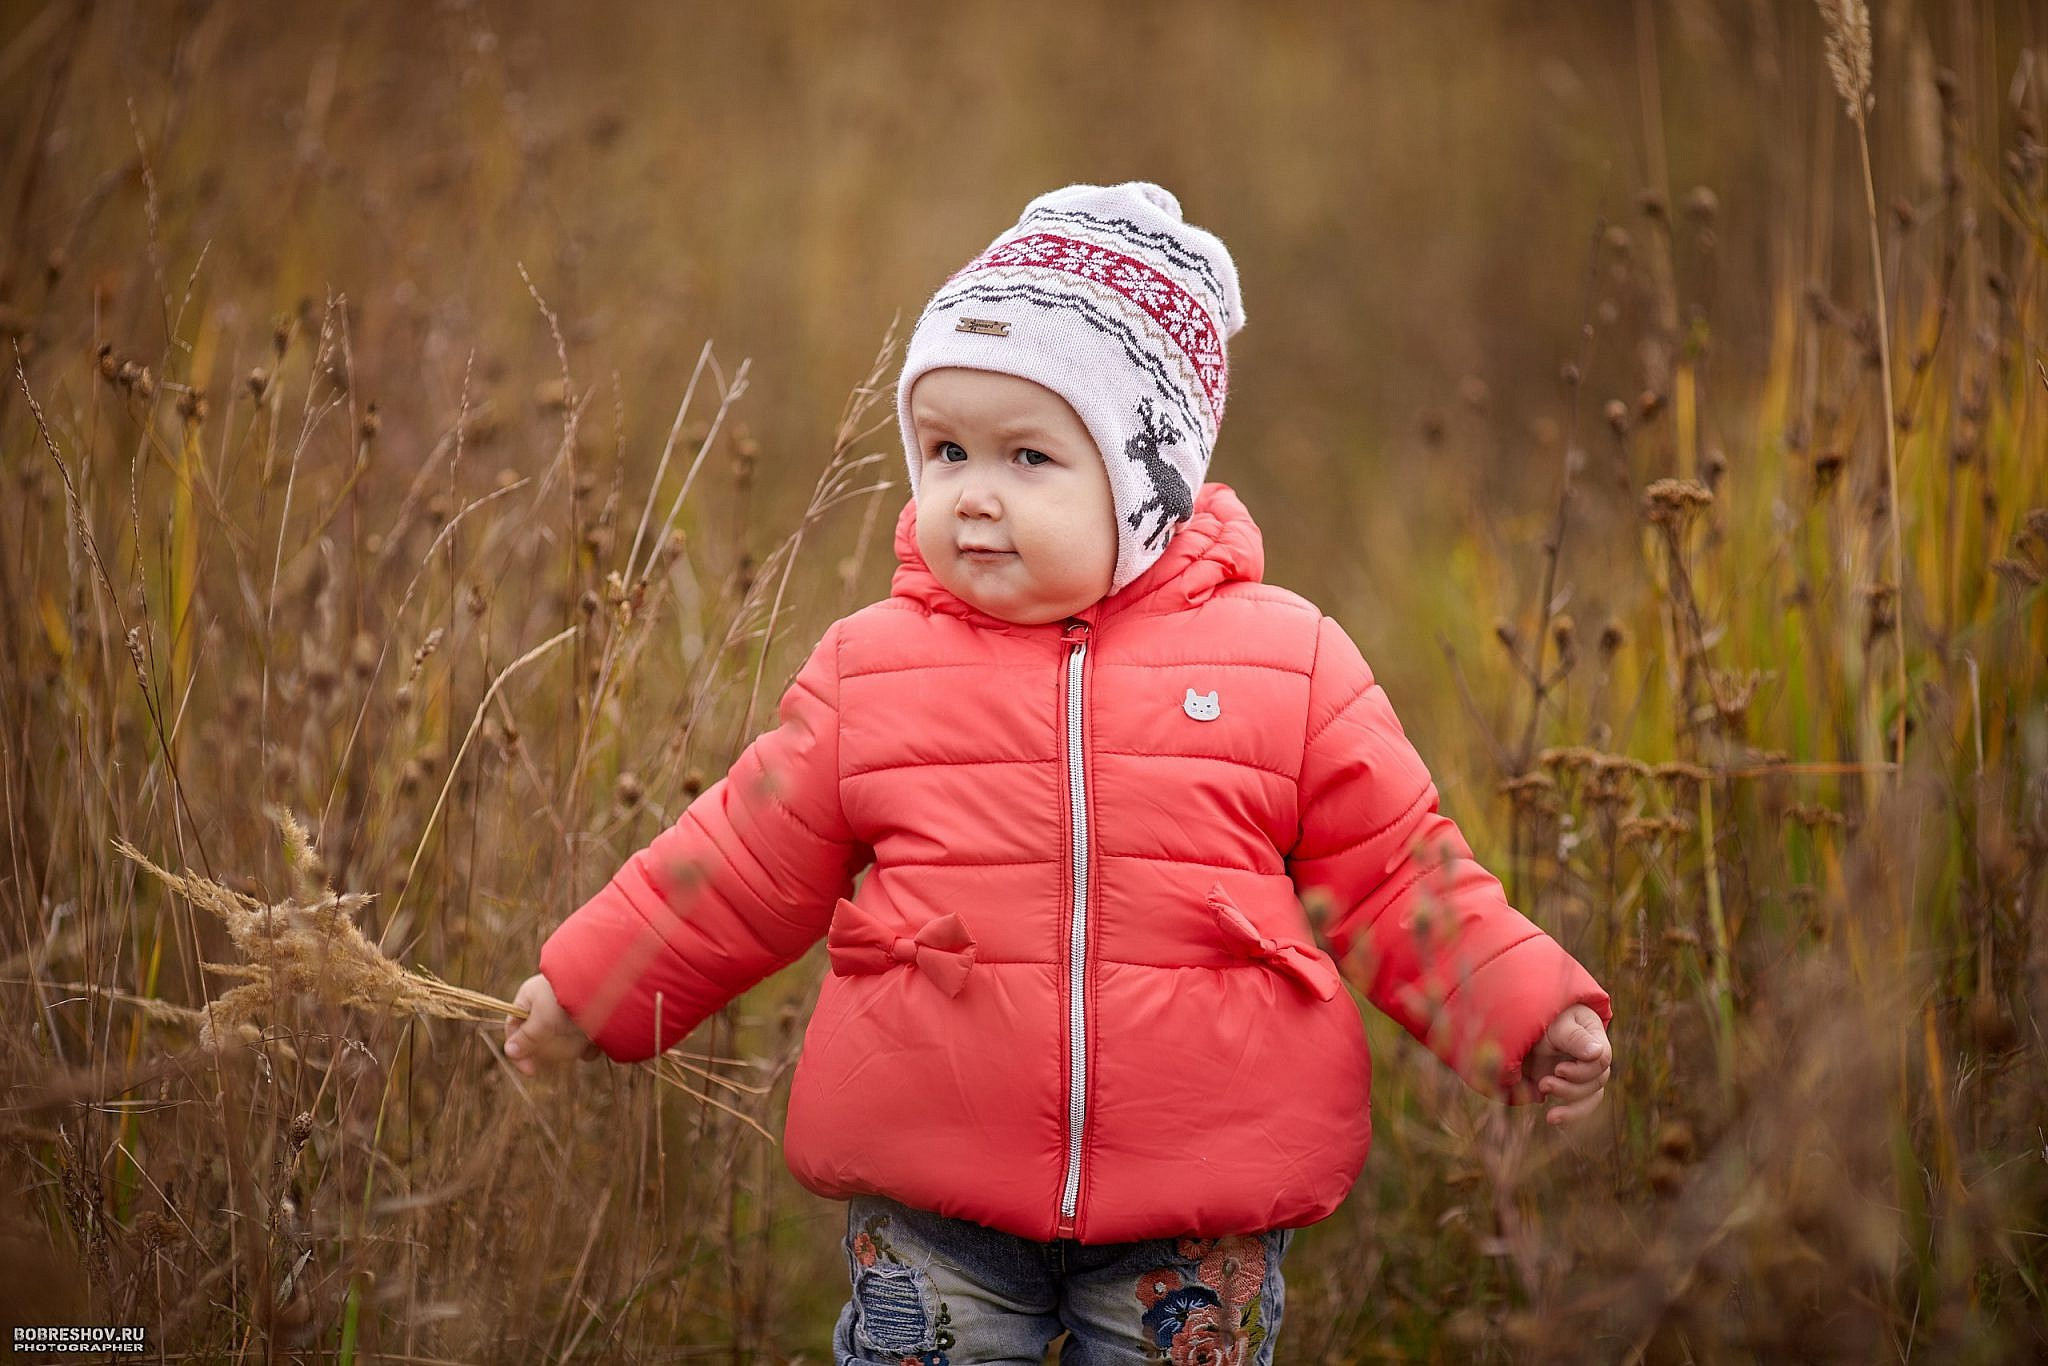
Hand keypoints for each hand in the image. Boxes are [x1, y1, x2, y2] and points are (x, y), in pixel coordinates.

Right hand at [503, 973, 601, 1076]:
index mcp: (530, 997)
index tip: (531, 1071)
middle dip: (554, 1047)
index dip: (519, 1050)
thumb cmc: (565, 999)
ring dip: (573, 1045)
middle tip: (564, 1046)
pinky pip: (585, 1040)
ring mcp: (570, 1010)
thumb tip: (509, 1051)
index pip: (515, 1027)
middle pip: (542, 1038)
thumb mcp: (540, 1020)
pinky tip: (595, 1038)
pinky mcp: (591, 1018)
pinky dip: (589, 1044)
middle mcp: (549, 1003)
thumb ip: (526, 1038)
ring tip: (582, 1034)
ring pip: (565, 1041)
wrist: (604, 985)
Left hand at [1520, 1003, 1610, 1126]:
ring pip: (1589, 1099)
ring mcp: (1580, 1074)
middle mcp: (1592, 1059)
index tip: (1558, 1070)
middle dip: (1571, 1090)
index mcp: (1595, 1039)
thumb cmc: (1544, 1016)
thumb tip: (1597, 1054)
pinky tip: (1554, 1120)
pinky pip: (1576, 1106)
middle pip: (1595, 1083)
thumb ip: (1575, 1038)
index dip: (1582, 1071)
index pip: (1601, 1061)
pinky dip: (1568, 1116)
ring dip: (1572, 1110)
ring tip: (1550, 1115)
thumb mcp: (1557, 1024)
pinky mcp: (1566, 1085)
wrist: (1521, 1019)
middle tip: (1544, 1084)